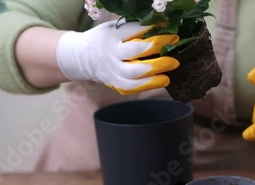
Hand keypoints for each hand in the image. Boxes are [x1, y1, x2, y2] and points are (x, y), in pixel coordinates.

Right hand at [56, 20, 179, 94]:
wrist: (81, 57)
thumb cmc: (104, 39)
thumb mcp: (114, 28)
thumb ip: (133, 29)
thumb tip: (162, 28)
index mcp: (111, 35)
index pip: (133, 29)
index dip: (151, 28)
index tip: (167, 27)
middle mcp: (110, 53)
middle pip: (134, 51)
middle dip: (156, 47)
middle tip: (174, 43)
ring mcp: (112, 70)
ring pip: (133, 73)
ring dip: (156, 70)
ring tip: (173, 65)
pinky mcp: (114, 83)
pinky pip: (131, 87)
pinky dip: (148, 85)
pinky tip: (163, 80)